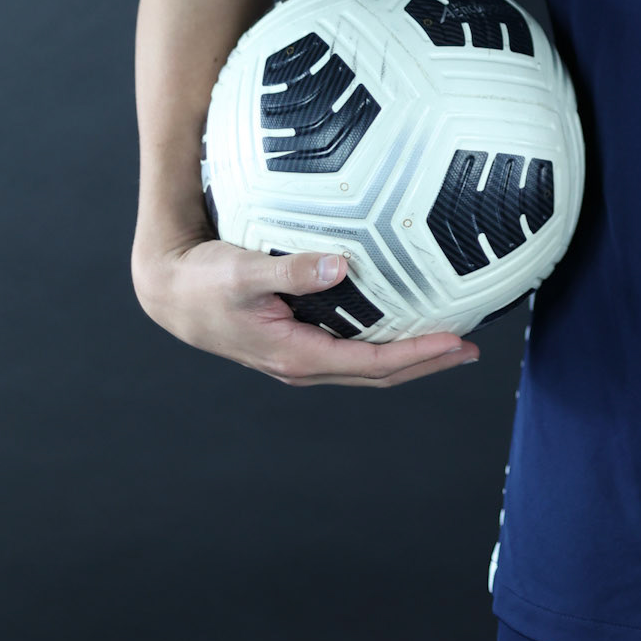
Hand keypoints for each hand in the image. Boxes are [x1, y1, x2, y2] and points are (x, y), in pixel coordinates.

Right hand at [134, 237, 480, 385]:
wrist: (169, 292)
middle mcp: (302, 365)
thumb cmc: (203, 280)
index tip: (457, 341)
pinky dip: (382, 343)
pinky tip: (399, 322)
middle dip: (426, 363)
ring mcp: (299, 357)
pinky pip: (350, 350)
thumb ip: (290, 269)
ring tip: (447, 341)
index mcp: (296, 355)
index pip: (373, 364)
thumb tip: (341, 265)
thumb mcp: (243, 271)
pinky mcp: (295, 341)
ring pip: (366, 367)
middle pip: (378, 375)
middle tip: (471, 348)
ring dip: (409, 358)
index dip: (418, 355)